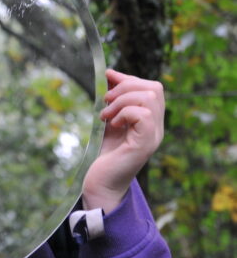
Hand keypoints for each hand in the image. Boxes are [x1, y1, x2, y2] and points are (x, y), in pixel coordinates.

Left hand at [82, 69, 164, 213]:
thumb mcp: (109, 119)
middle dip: (126, 86)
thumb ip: (113, 99)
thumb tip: (110, 74)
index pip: (152, 88)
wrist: (100, 183)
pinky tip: (113, 124)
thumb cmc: (104, 154)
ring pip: (149, 98)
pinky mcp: (145, 144)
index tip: (109, 76)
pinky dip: (124, 113)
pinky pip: (143, 114)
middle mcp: (157, 127)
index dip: (130, 78)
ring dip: (122, 100)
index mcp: (150, 120)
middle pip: (154, 88)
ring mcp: (153, 136)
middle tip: (106, 100)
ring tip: (106, 115)